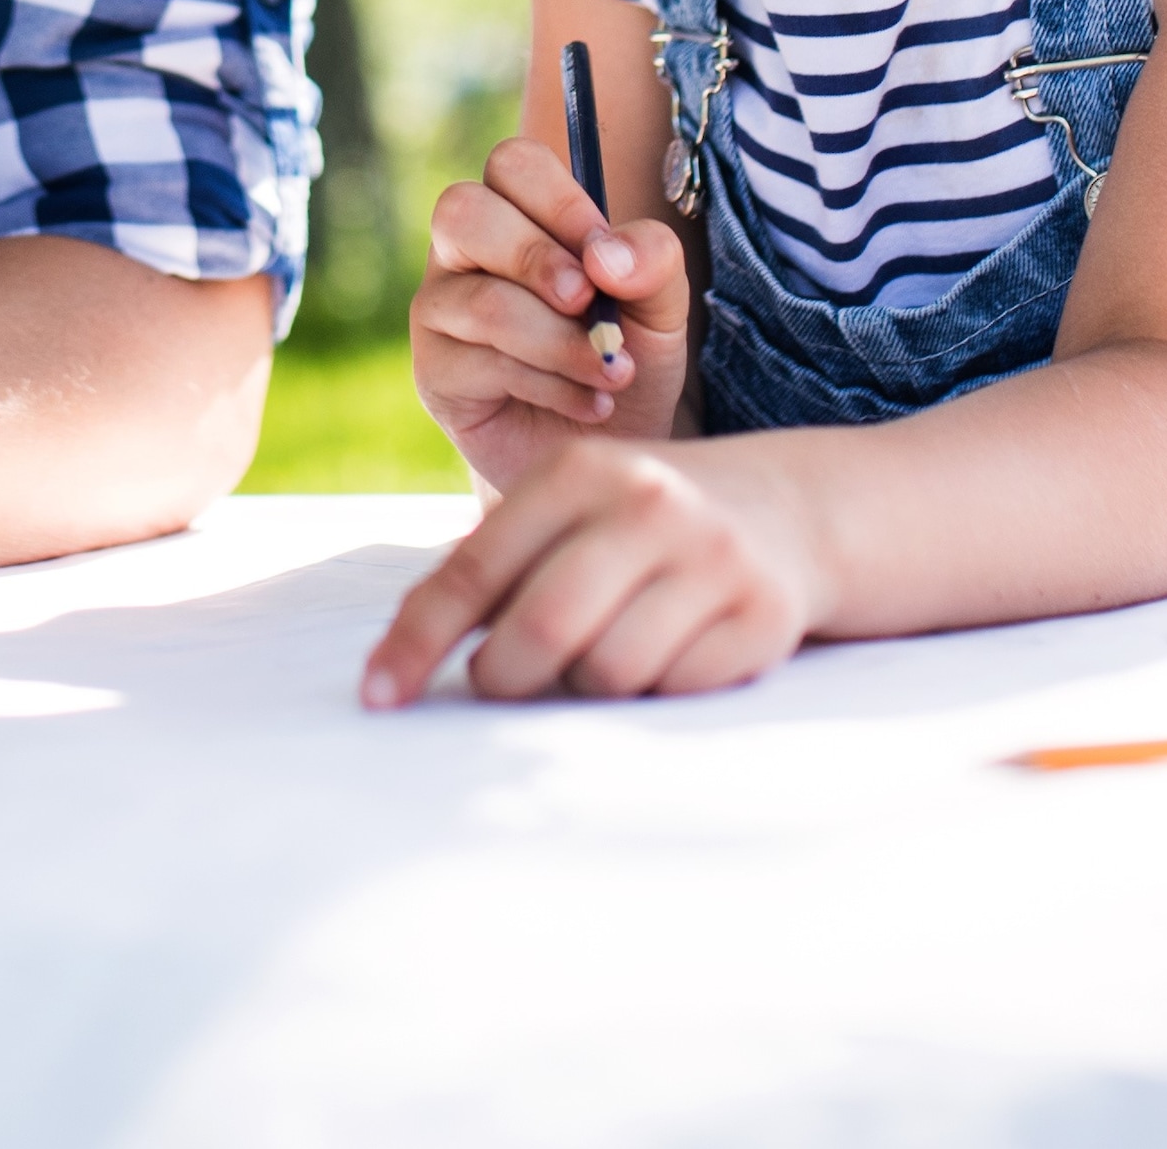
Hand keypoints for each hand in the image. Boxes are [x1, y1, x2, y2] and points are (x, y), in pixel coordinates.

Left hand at [357, 432, 817, 706]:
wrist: (789, 509)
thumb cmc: (642, 521)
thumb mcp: (568, 507)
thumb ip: (493, 565)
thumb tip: (402, 656)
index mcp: (580, 470)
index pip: (476, 569)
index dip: (419, 640)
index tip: (378, 696)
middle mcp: (649, 504)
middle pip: (541, 631)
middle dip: (503, 679)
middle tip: (500, 685)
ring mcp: (713, 559)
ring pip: (607, 673)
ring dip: (583, 688)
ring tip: (598, 653)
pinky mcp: (764, 616)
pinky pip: (673, 692)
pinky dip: (653, 692)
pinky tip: (667, 653)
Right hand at [409, 134, 691, 493]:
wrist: (611, 450)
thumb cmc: (626, 359)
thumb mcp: (661, 309)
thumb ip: (651, 263)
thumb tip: (605, 256)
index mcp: (517, 213)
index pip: (512, 165)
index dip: (559, 201)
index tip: (606, 256)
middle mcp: (464, 252)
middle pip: (462, 211)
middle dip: (535, 257)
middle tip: (590, 301)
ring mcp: (440, 310)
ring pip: (480, 301)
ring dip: (559, 340)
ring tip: (612, 373)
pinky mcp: (435, 373)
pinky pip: (482, 364)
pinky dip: (552, 386)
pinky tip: (591, 404)